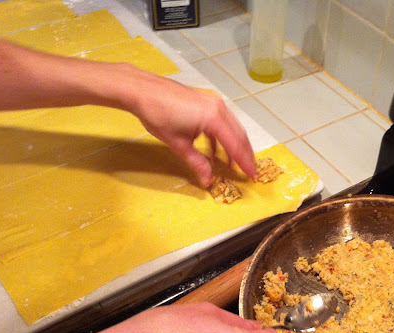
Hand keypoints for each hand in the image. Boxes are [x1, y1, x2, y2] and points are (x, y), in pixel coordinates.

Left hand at [124, 69, 255, 186]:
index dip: (245, 162)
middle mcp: (219, 108)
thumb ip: (197, 163)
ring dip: (234, 146)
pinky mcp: (206, 101)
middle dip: (244, 154)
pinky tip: (215, 150)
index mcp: (214, 118)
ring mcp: (213, 102)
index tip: (252, 175)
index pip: (236, 144)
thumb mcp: (178, 144)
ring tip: (233, 164)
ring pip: (232, 127)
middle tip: (249, 171)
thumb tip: (208, 180)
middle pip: (239, 135)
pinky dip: (222, 136)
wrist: (141, 90)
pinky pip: (221, 121)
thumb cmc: (158, 115)